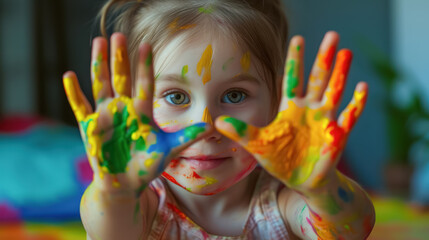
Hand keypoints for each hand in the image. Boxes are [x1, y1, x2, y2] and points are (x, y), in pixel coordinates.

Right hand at [63, 33, 209, 195]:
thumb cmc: (147, 165)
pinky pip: (80, 107)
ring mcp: (106, 116)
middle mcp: (124, 109)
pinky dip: (74, 93)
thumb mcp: (169, 149)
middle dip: (120, 57)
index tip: (148, 45)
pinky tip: (69, 75)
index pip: (145, 84)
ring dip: (99, 64)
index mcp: (142, 112)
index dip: (145, 66)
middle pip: (121, 78)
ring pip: (100, 85)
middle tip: (119, 35)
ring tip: (98, 42)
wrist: (125, 183)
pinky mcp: (90, 127)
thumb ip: (186, 136)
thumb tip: (210, 125)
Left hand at [215, 31, 367, 191]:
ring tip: (347, 53)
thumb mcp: (258, 145)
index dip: (295, 59)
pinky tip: (362, 87)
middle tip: (332, 35)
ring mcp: (325, 120)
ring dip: (341, 74)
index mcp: (290, 108)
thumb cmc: (281, 160)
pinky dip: (356, 103)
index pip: (293, 78)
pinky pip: (349, 116)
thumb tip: (217, 122)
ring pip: (334, 92)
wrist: (301, 181)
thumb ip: (241, 132)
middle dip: (324, 58)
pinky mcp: (337, 135)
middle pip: (317, 79)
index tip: (298, 38)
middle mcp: (309, 109)